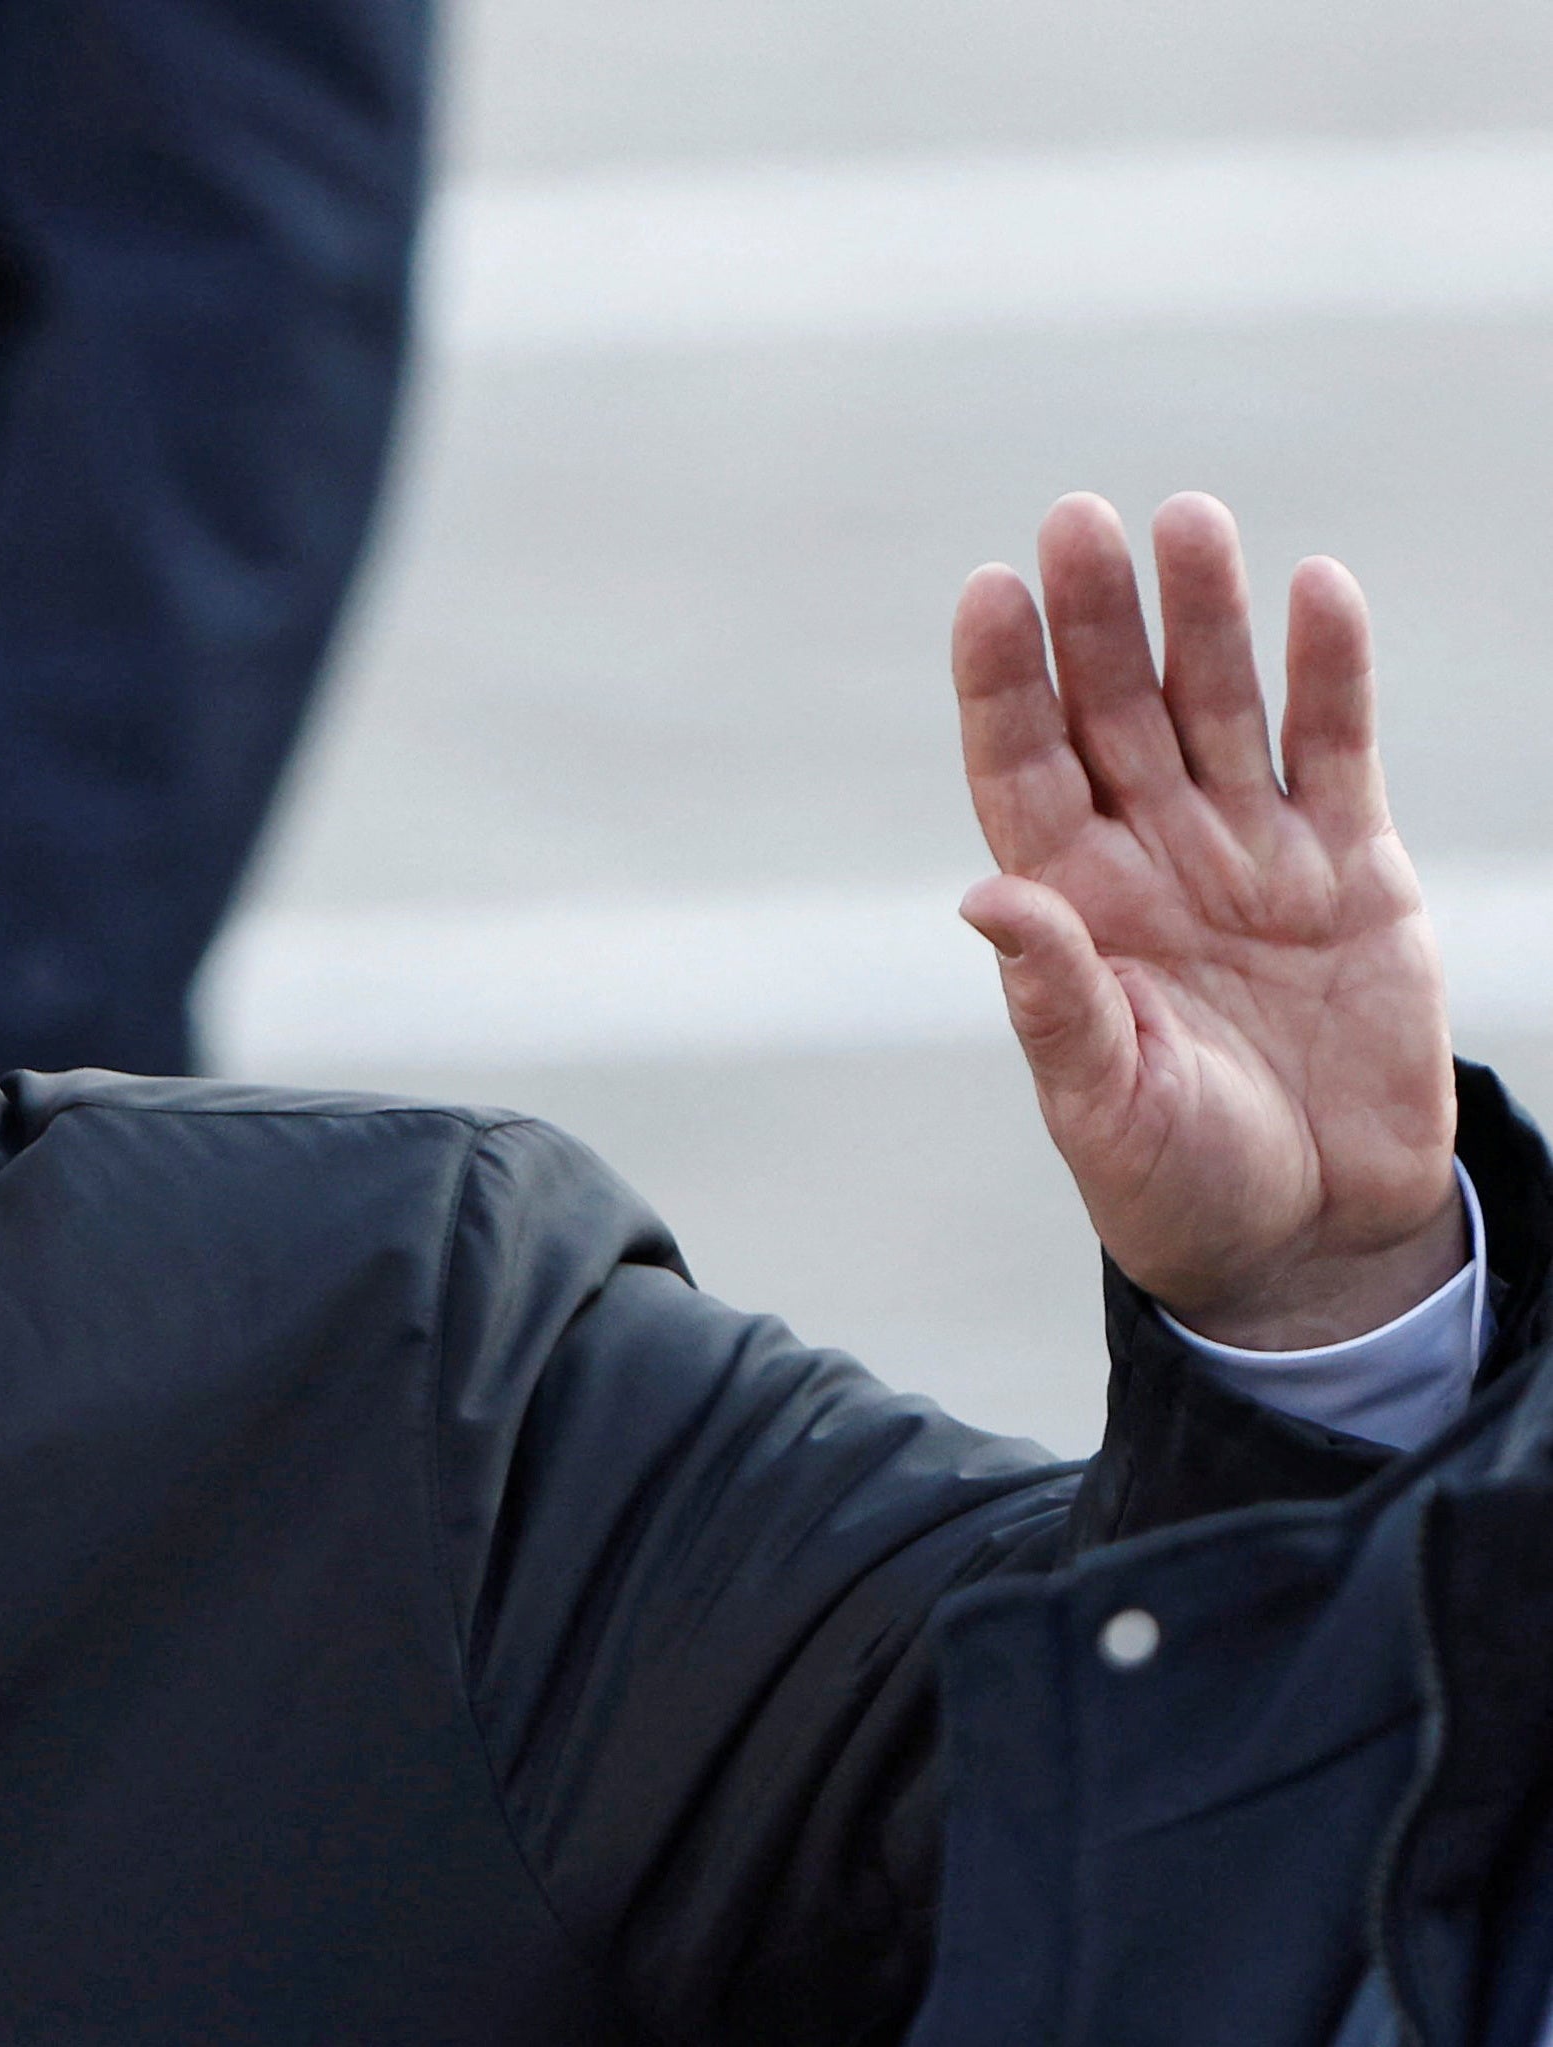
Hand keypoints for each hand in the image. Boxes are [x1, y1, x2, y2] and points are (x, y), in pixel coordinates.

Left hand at [957, 492, 1461, 1349]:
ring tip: (1188, 521)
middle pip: (1114, 712)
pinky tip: (1315, 588)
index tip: (990, 591)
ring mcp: (1248, 854)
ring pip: (1218, 707)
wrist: (1310, 1237)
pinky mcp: (1350, 869)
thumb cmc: (1177, 1181)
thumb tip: (985, 897)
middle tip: (1081, 520)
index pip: (1022, 768)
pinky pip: (1334, 749)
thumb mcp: (1101, 1102)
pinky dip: (1329, 671)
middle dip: (1098, 621)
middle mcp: (1148, 860)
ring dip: (1204, 617)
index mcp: (1068, 909)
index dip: (1004, 682)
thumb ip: (1054, 997)